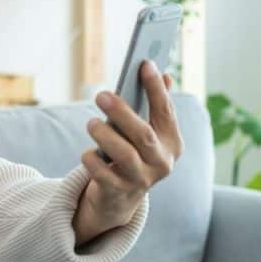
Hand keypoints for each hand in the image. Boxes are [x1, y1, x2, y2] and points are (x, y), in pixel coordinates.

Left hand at [73, 60, 184, 246]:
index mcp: (172, 142)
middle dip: (122, 112)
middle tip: (101, 94)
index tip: (145, 64)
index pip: (166, 111)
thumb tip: (164, 74)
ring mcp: (141, 179)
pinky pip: (102, 173)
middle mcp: (161, 162)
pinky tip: (88, 153)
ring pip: (123, 154)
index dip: (156, 88)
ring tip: (91, 123)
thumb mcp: (147, 132)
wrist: (121, 197)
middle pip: (143, 134)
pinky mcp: (119, 191)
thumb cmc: (133, 153)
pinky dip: (91, 160)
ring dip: (104, 135)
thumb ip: (155, 106)